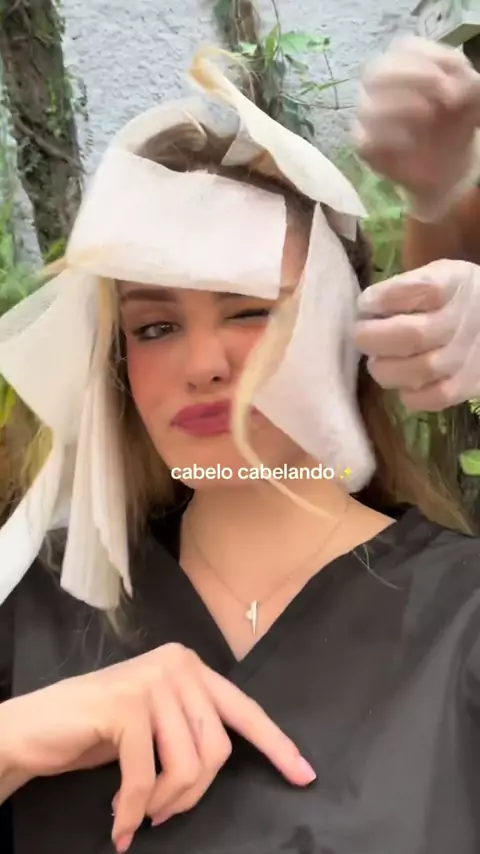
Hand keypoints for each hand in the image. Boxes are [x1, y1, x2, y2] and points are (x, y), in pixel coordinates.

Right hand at [0, 642, 314, 852]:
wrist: (37, 725)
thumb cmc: (97, 730)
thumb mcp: (156, 725)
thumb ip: (191, 730)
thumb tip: (224, 767)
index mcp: (190, 667)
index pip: (245, 710)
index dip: (276, 745)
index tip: (304, 776)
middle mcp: (177, 664)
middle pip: (217, 749)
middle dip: (193, 795)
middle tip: (163, 814)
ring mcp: (152, 680)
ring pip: (188, 764)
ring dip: (164, 804)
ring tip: (141, 815)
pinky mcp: (126, 704)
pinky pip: (147, 777)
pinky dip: (135, 809)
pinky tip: (121, 824)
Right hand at [353, 36, 479, 219]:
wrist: (452, 161)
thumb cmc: (456, 119)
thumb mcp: (472, 95)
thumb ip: (468, 83)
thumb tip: (452, 90)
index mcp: (404, 63)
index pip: (403, 47)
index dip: (428, 57)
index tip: (456, 74)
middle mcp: (380, 86)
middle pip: (377, 70)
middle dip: (413, 78)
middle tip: (444, 96)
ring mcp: (369, 116)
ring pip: (368, 107)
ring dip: (402, 108)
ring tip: (429, 117)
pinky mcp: (366, 146)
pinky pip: (365, 140)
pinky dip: (389, 139)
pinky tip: (410, 142)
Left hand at [353, 259, 479, 409]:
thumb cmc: (452, 298)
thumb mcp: (435, 276)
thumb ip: (403, 288)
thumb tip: (364, 309)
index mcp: (454, 284)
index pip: (418, 289)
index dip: (383, 298)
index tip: (365, 304)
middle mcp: (462, 322)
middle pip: (413, 336)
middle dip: (372, 338)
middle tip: (360, 336)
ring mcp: (465, 357)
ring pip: (419, 371)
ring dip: (385, 368)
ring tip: (378, 360)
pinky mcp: (466, 386)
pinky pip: (432, 398)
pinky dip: (408, 393)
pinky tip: (401, 380)